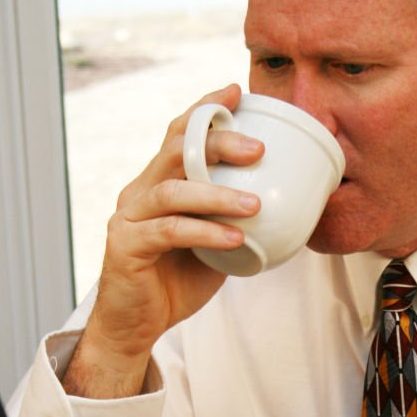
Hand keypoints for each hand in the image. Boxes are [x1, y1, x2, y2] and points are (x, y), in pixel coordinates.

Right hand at [63, 84, 263, 397]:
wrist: (137, 325)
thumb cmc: (178, 281)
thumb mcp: (216, 242)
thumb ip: (235, 218)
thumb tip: (291, 204)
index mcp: (159, 182)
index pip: (180, 133)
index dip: (206, 108)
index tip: (238, 91)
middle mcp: (139, 191)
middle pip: (177, 150)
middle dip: (219, 142)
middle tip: (259, 149)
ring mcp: (129, 217)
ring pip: (172, 190)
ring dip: (217, 193)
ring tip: (255, 203)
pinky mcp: (125, 246)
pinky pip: (169, 231)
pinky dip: (205, 232)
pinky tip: (236, 238)